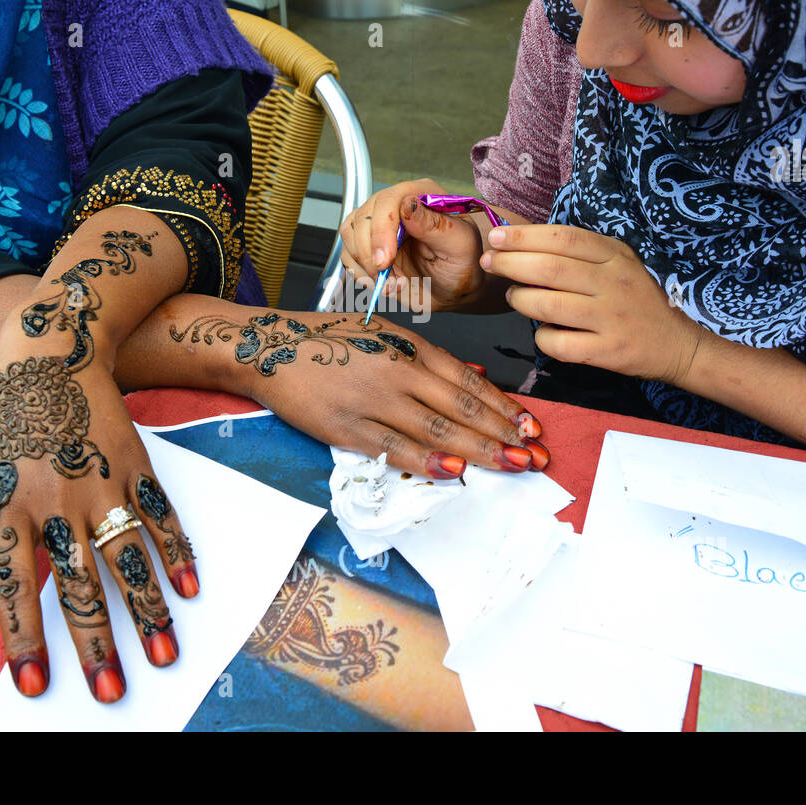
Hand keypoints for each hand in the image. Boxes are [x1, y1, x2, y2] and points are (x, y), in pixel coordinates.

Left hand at [0, 318, 199, 702]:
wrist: (52, 349)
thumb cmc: (2, 410)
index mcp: (8, 506)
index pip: (15, 587)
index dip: (24, 639)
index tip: (35, 684)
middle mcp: (56, 502)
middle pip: (78, 585)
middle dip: (95, 644)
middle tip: (111, 690)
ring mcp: (101, 484)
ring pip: (126, 560)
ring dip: (146, 612)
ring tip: (163, 654)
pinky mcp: (136, 466)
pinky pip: (160, 518)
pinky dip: (177, 553)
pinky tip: (188, 589)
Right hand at [165, 305, 548, 475]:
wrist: (270, 348)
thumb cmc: (328, 339)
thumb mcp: (384, 333)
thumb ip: (430, 359)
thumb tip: (477, 377)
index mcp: (409, 346)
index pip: (468, 381)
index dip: (503, 406)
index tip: (531, 426)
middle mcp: (397, 372)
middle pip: (461, 407)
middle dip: (504, 434)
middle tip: (536, 455)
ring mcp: (372, 402)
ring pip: (437, 429)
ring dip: (479, 451)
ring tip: (511, 466)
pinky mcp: (347, 429)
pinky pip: (395, 449)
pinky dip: (428, 460)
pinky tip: (455, 471)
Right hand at [339, 179, 489, 310]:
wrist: (454, 289)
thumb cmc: (463, 264)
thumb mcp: (460, 245)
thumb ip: (435, 225)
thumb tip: (408, 205)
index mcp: (420, 196)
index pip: (388, 201)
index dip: (381, 230)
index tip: (386, 259)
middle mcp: (396, 206)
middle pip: (362, 218)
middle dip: (370, 253)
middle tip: (388, 276)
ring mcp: (378, 226)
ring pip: (349, 235)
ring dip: (366, 266)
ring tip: (394, 282)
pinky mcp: (368, 247)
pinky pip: (348, 256)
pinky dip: (362, 275)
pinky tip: (385, 284)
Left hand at [480, 224, 703, 385]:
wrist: (677, 343)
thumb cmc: (636, 299)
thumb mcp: (619, 264)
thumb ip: (581, 254)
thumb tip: (525, 246)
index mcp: (615, 255)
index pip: (563, 238)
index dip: (525, 236)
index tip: (497, 236)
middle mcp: (613, 283)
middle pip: (550, 268)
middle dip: (510, 263)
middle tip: (489, 263)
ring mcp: (610, 318)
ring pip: (548, 305)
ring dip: (520, 299)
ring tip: (512, 297)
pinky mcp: (607, 351)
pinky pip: (559, 343)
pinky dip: (542, 337)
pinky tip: (544, 332)